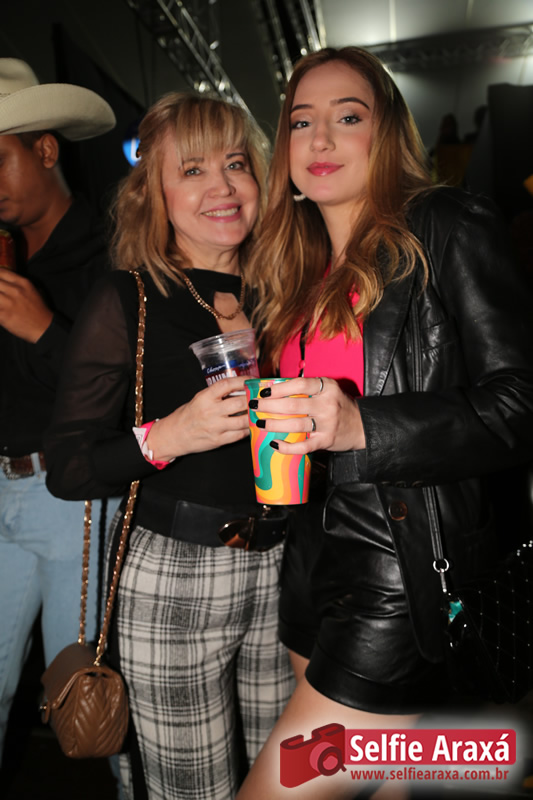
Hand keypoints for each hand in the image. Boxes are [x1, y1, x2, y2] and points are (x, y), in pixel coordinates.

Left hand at [0, 268, 53, 341]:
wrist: (44, 328)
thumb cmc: (38, 310)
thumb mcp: (33, 290)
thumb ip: (18, 284)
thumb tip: (4, 281)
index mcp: (23, 283)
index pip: (1, 272)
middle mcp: (15, 290)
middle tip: (0, 295)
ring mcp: (8, 302)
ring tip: (0, 303)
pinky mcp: (3, 314)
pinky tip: (0, 312)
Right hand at [145, 375, 250, 459]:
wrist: (174, 435)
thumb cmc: (188, 415)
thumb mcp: (200, 399)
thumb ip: (217, 394)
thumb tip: (240, 389)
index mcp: (205, 397)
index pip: (227, 384)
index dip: (243, 381)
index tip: (252, 380)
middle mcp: (210, 411)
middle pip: (239, 403)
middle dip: (253, 400)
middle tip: (260, 398)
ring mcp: (215, 427)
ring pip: (243, 420)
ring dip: (254, 416)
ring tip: (258, 412)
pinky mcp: (218, 440)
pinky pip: (240, 434)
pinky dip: (248, 429)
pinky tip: (251, 425)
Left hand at [249, 376, 365, 453]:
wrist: (362, 425)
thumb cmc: (338, 405)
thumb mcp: (327, 390)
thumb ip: (307, 388)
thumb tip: (273, 388)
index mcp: (327, 387)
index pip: (300, 384)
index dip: (279, 388)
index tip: (263, 392)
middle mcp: (328, 404)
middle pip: (294, 405)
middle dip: (269, 406)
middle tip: (254, 406)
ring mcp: (328, 424)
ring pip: (296, 425)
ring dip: (274, 424)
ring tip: (260, 423)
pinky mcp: (327, 440)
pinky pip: (304, 446)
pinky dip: (287, 447)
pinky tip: (274, 443)